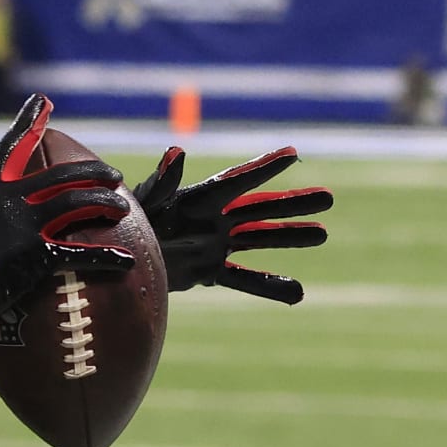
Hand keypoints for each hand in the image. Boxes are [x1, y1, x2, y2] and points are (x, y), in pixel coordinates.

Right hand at [0, 94, 133, 349]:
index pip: (11, 148)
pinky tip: (125, 260)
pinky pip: (82, 252)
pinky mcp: (36, 254)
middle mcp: (10, 200)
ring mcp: (24, 224)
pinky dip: (108, 255)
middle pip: (61, 176)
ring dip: (105, 203)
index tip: (42, 101)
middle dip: (92, 173)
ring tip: (122, 208)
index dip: (27, 122)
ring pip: (77, 203)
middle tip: (113, 176)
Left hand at [132, 146, 332, 303]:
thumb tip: (176, 152)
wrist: (118, 260)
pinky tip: (298, 293)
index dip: (265, 168)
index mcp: (200, 199)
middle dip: (293, 204)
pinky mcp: (210, 271)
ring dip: (291, 238)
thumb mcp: (144, 202)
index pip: (239, 182)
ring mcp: (216, 246)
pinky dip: (269, 287)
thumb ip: (163, 182)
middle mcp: (214, 220)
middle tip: (328, 198)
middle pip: (261, 210)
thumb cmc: (129, 222)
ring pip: (260, 240)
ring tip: (322, 234)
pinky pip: (244, 280)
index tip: (293, 152)